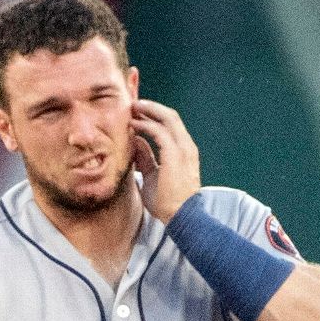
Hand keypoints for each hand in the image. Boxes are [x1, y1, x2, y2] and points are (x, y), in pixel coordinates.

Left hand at [130, 99, 200, 221]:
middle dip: (152, 107)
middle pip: (170, 116)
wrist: (180, 216)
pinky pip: (159, 131)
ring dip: (149, 110)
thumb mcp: (152, 175)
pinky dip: (145, 124)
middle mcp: (186, 146)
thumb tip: (136, 142)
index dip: (155, 116)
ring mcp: (183, 148)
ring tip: (133, 107)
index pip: (171, 125)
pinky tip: (134, 123)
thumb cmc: (168, 202)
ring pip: (167, 118)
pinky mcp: (174, 153)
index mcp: (184, 151)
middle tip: (134, 103)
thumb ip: (146, 158)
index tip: (138, 113)